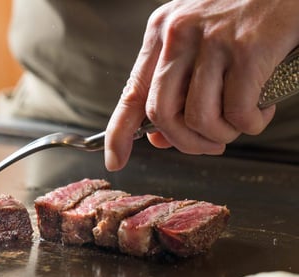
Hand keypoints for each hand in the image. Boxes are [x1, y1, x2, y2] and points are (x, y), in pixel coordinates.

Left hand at [104, 0, 298, 170]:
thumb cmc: (245, 12)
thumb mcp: (197, 37)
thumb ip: (175, 84)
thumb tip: (160, 137)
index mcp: (161, 32)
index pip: (131, 93)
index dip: (119, 134)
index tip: (115, 160)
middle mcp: (179, 34)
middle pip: (162, 114)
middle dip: (185, 143)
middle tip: (208, 146)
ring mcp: (212, 41)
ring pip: (199, 118)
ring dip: (221, 135)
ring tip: (240, 124)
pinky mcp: (248, 49)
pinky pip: (238, 112)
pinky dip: (251, 124)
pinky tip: (262, 109)